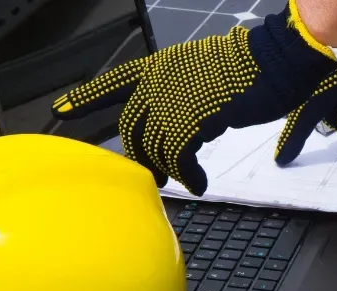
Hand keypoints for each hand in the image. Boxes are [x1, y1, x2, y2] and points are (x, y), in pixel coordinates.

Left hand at [52, 4, 336, 194]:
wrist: (276, 60)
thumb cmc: (249, 67)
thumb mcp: (202, 73)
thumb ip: (180, 93)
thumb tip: (173, 125)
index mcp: (159, 66)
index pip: (113, 82)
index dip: (85, 98)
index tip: (61, 109)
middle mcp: (159, 79)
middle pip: (132, 127)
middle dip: (140, 156)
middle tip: (157, 176)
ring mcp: (173, 97)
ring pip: (154, 146)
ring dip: (169, 170)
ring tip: (185, 180)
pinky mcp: (192, 117)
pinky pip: (179, 157)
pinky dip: (189, 176)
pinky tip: (199, 183)